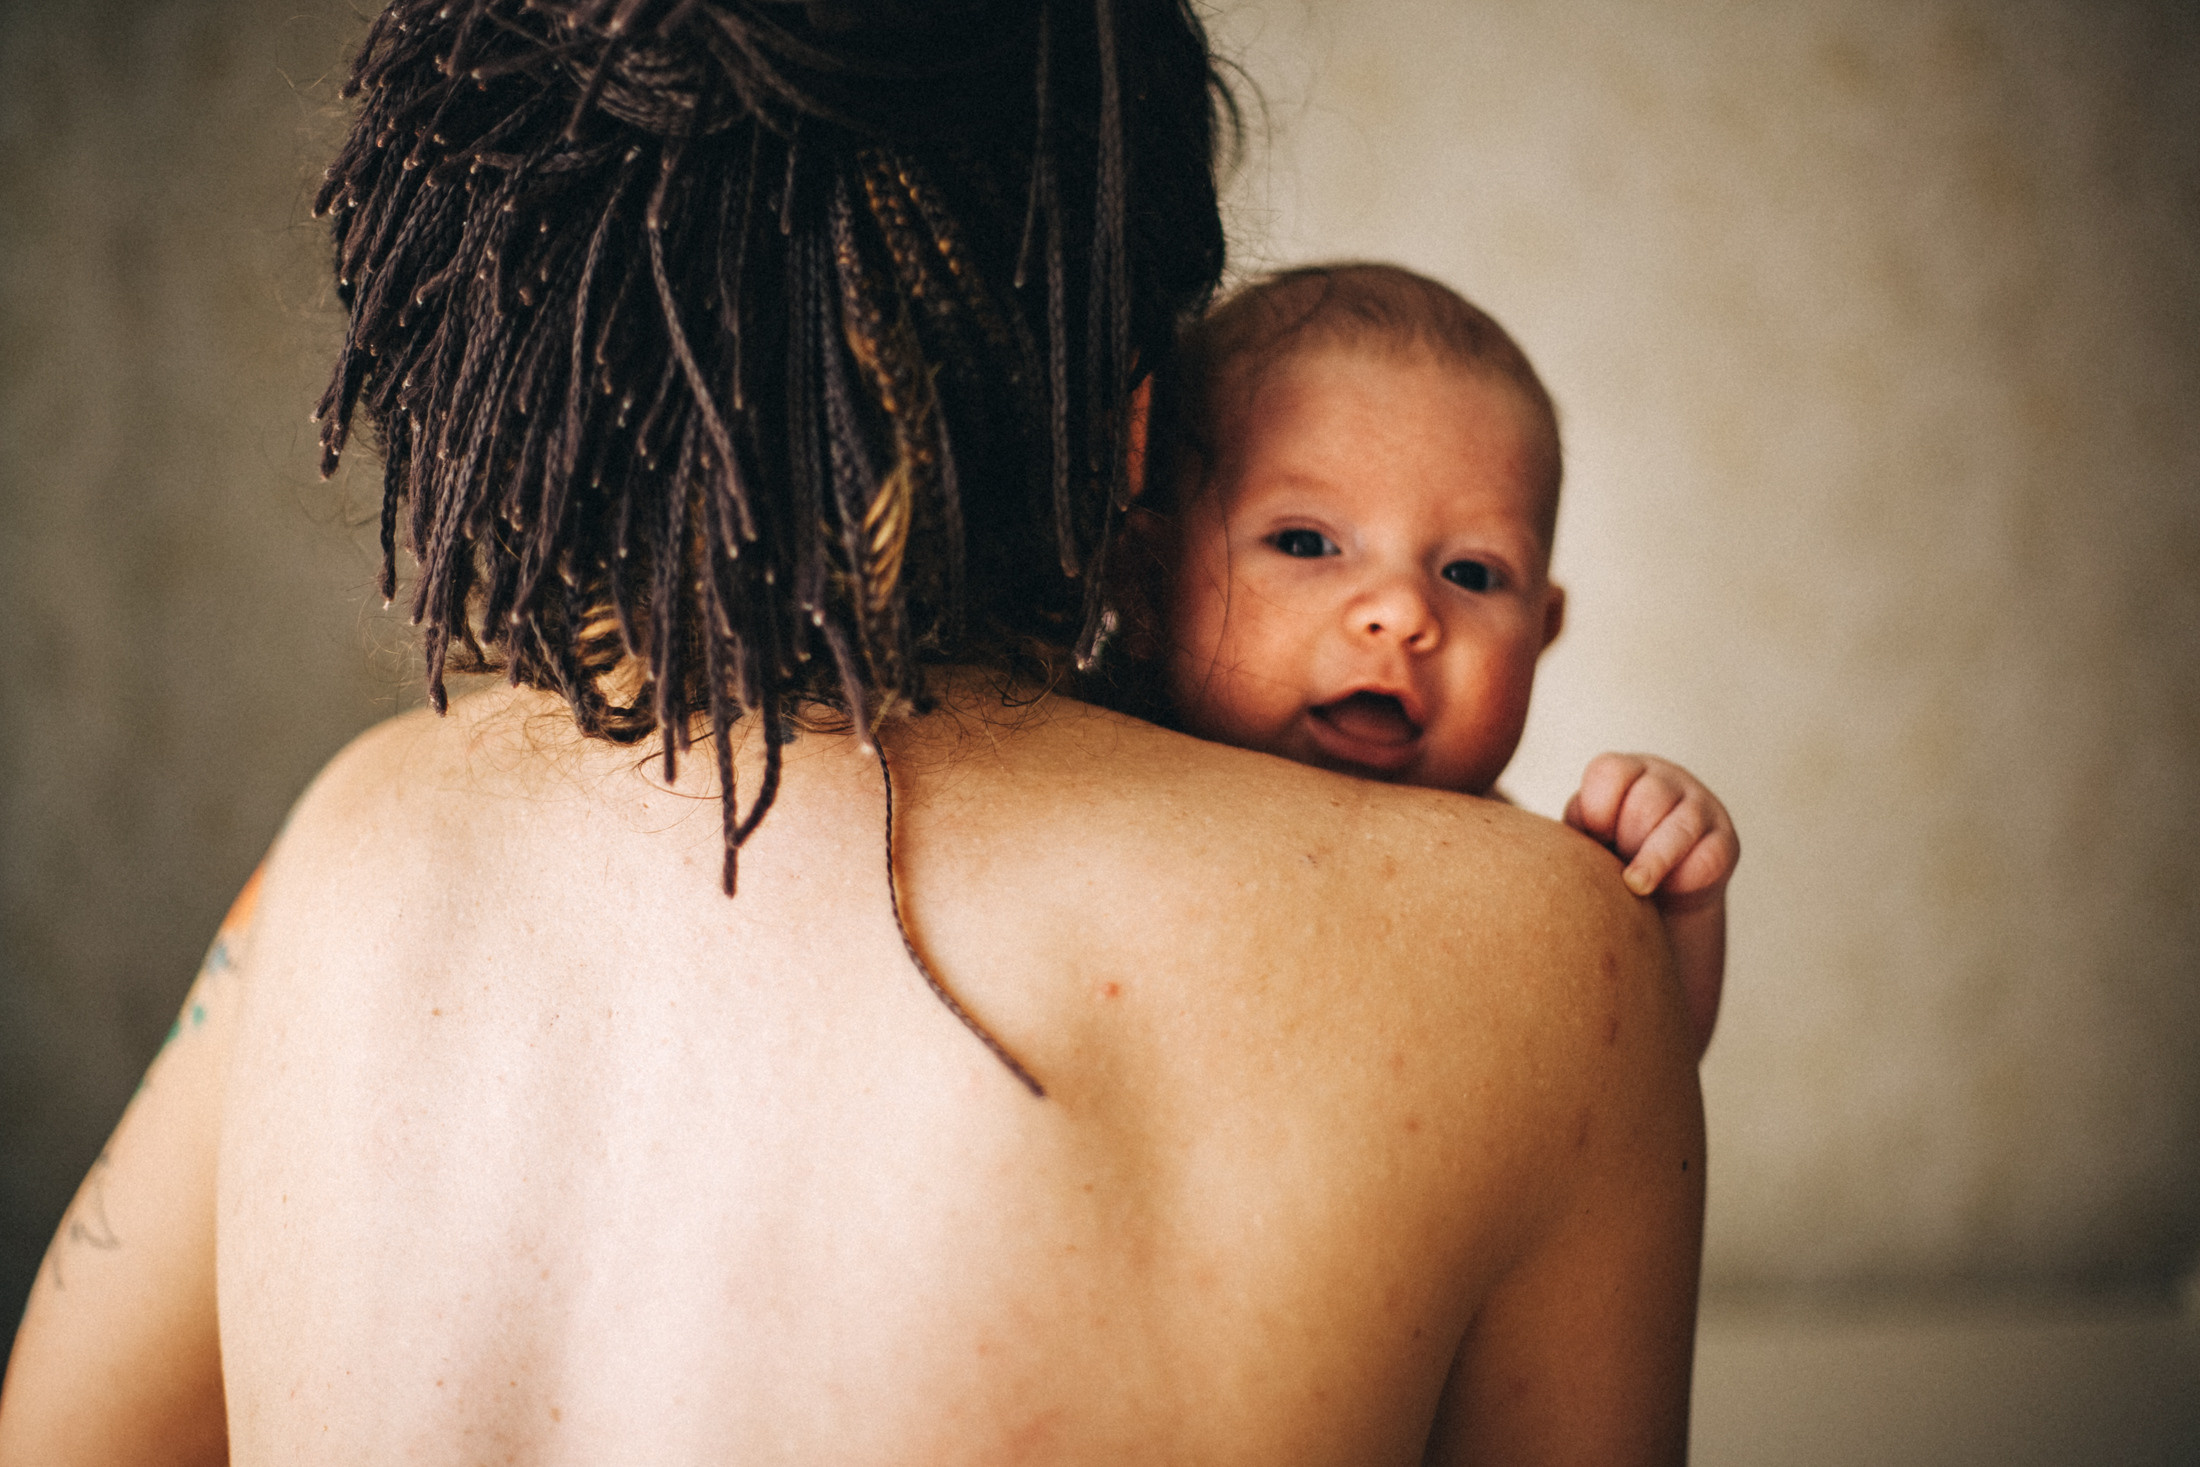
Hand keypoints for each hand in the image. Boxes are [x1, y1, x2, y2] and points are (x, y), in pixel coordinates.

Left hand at [1563, 753, 1738, 902]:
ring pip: (1679, 828)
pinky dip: (1683, 877)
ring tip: (1635, 885)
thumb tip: (1562, 841)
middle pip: (1646, 801)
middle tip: (1620, 857)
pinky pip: (1707, 858)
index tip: (1595, 837)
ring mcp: (1701, 806)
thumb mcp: (1585, 836)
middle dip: (1627, 837)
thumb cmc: (1608, 856)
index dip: (1597, 811)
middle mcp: (1667, 779)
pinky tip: (1670, 887)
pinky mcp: (1726, 842)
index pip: (1610, 772)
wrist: (1655, 894)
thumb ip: (1577, 827)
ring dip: (1652, 861)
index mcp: (1628, 770)